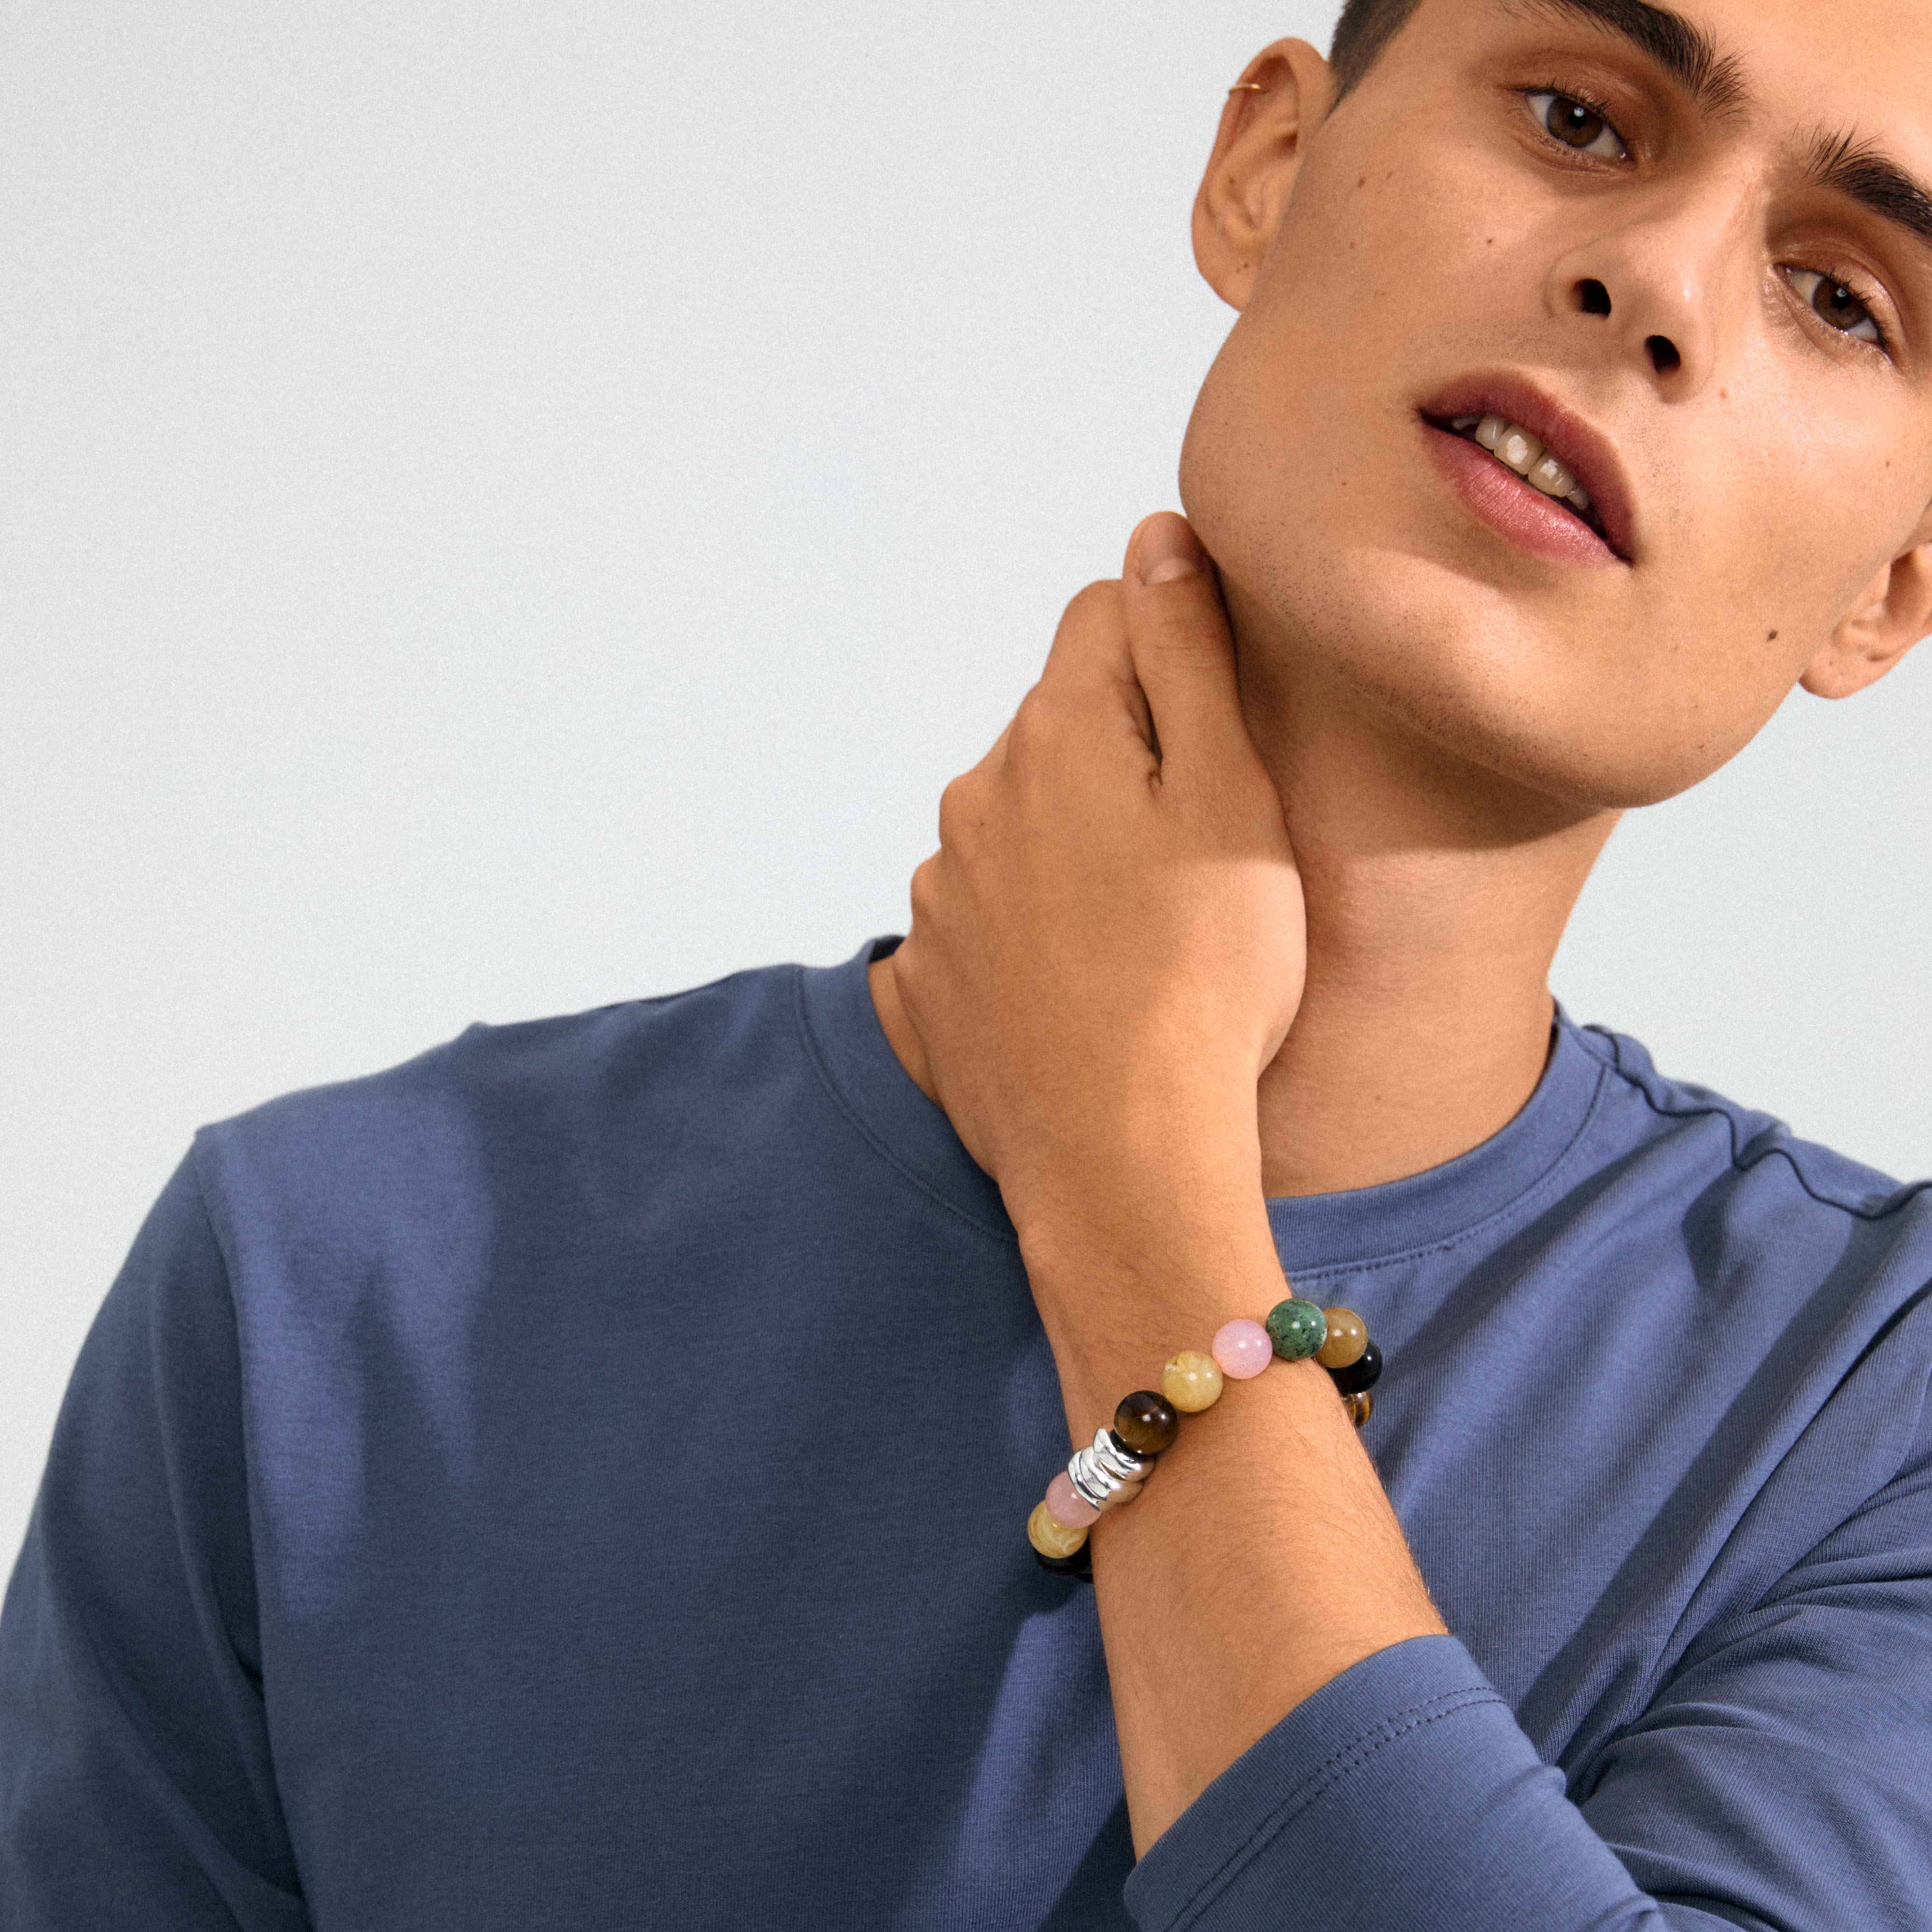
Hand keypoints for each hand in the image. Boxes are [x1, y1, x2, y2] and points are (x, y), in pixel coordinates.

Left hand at [888, 513, 1304, 1254]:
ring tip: (1142, 936)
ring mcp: (941, 896)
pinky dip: (1032, 932)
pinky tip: (1086, 987)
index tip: (1216, 737)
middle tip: (1197, 857)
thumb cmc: (1206, 980)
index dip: (1174, 655)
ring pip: (1019, 826)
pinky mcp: (928, 979)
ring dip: (1073, 848)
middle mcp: (975, 799)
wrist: (1123, 1158)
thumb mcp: (1231, 796)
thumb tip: (1155, 539)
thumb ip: (1188, 653)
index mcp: (1054, 737)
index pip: (1105, 617)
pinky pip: (985, 918)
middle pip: (1059, 728)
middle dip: (1123, 760)